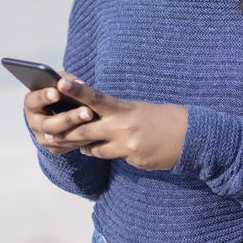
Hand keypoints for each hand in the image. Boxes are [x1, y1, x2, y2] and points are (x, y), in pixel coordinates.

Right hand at [23, 72, 95, 154]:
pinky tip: (96, 132)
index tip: (56, 92)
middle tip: (87, 111)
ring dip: (79, 129)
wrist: (60, 110)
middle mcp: (34, 123)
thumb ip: (67, 80)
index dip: (43, 97)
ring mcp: (43, 138)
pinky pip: (69, 145)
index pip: (32, 101)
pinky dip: (82, 139)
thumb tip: (79, 84)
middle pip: (48, 125)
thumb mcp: (61, 82)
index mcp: (31, 104)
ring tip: (94, 119)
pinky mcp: (55, 148)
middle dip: (69, 118)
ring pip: (60, 138)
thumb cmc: (61, 90)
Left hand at [48, 77, 188, 171]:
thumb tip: (92, 119)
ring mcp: (128, 145)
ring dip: (85, 146)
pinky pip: (112, 158)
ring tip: (79, 145)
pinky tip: (117, 149)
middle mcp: (124, 126)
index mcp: (125, 108)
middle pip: (85, 130)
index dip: (76, 91)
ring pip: (94, 149)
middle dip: (66, 133)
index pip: (96, 98)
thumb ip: (115, 113)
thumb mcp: (138, 109)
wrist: (192, 137)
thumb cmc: (164, 118)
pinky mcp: (134, 160)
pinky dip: (109, 153)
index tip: (60, 82)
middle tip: (49, 134)